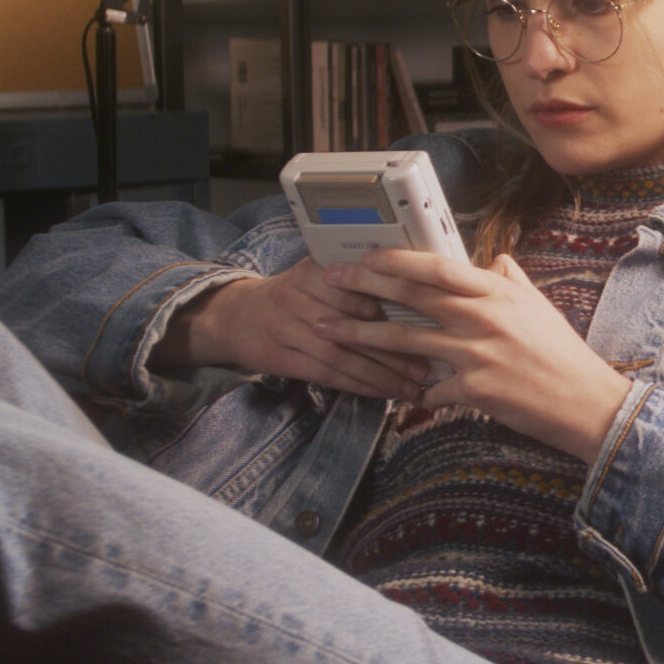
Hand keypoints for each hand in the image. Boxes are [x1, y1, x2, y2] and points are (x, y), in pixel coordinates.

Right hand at [151, 261, 429, 399]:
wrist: (236, 316)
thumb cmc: (294, 295)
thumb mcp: (317, 274)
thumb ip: (355, 279)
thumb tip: (417, 288)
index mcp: (312, 270)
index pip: (353, 287)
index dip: (387, 305)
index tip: (423, 322)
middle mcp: (295, 296)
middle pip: (351, 325)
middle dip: (393, 348)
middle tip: (427, 364)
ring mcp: (284, 328)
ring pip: (339, 354)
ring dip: (379, 374)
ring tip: (412, 387)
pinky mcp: (279, 358)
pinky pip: (324, 374)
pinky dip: (356, 386)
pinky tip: (382, 394)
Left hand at [316, 250, 633, 462]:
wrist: (585, 402)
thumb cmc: (562, 354)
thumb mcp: (539, 307)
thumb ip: (511, 280)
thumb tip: (494, 260)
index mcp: (497, 293)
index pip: (438, 268)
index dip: (398, 260)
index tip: (368, 255)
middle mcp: (483, 318)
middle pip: (412, 296)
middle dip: (364, 286)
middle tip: (329, 280)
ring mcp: (476, 355)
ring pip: (405, 341)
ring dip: (360, 336)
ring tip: (326, 330)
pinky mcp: (473, 390)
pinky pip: (428, 390)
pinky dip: (412, 393)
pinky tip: (397, 395)